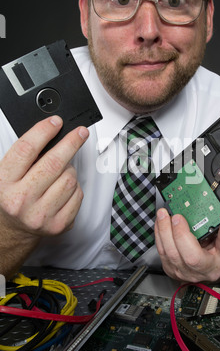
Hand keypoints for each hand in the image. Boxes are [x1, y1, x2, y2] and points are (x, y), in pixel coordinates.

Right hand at [0, 116, 88, 238]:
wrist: (13, 229)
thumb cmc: (12, 196)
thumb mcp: (7, 173)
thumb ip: (25, 155)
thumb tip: (52, 131)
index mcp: (4, 182)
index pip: (26, 149)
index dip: (44, 131)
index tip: (56, 122)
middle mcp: (21, 199)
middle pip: (53, 163)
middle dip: (71, 143)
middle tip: (80, 133)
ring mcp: (41, 214)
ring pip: (69, 178)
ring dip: (69, 170)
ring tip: (60, 173)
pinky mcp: (58, 224)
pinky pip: (78, 194)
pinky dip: (75, 187)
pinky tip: (64, 189)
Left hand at [155, 208, 219, 282]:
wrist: (208, 271)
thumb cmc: (217, 259)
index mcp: (208, 267)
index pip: (196, 256)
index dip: (185, 237)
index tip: (181, 218)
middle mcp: (192, 271)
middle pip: (176, 254)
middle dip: (171, 231)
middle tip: (171, 214)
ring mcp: (178, 271)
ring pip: (166, 252)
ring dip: (162, 231)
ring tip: (163, 215)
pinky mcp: (169, 267)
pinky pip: (160, 251)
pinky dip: (159, 235)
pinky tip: (160, 223)